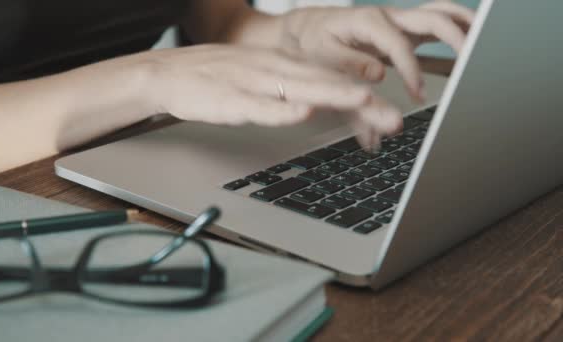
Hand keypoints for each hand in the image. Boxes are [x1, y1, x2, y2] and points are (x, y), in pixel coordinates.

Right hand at [142, 44, 401, 147]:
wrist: (169, 74)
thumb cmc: (216, 80)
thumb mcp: (261, 79)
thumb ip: (291, 91)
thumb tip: (321, 104)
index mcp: (284, 68)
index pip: (332, 82)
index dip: (364, 99)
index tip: (392, 115)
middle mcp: (275, 71)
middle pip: (326, 86)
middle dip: (364, 103)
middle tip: (396, 119)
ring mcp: (253, 83)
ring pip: (300, 89)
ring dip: (334, 95)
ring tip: (365, 102)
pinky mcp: (231, 99)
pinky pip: (259, 105)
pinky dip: (282, 109)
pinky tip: (303, 111)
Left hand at [279, 1, 474, 99]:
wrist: (303, 27)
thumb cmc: (310, 44)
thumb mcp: (323, 62)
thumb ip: (349, 79)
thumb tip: (374, 95)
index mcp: (367, 22)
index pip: (399, 44)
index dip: (411, 70)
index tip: (417, 93)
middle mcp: (387, 16)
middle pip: (433, 18)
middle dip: (457, 40)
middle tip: (470, 65)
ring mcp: (397, 20)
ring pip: (440, 13)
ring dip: (465, 28)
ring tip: (485, 50)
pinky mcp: (402, 28)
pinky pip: (435, 21)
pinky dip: (456, 30)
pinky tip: (470, 47)